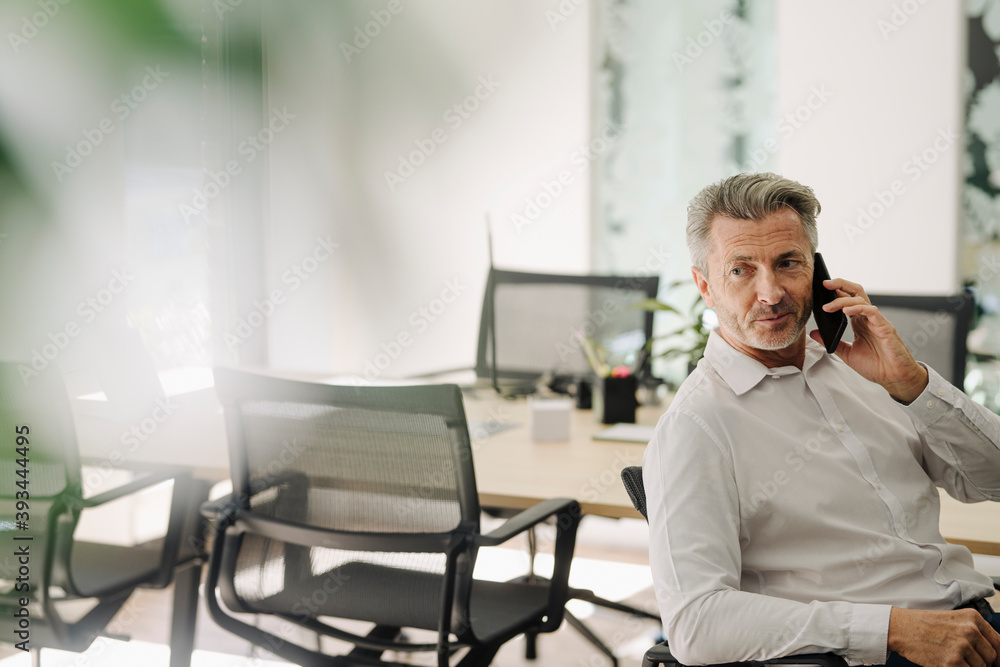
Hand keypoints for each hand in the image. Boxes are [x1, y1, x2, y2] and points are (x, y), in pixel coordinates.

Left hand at [808, 278, 927, 402]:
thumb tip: (814, 333)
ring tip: (827, 307)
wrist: (893, 378)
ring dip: (842, 300)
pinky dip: (858, 308)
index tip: (819, 289)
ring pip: (861, 299)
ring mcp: (877, 321)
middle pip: (855, 292)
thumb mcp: (847, 354)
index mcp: (859, 322)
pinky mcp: (885, 327)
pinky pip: (871, 311)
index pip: (847, 299)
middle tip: (824, 283)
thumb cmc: (876, 365)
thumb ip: (832, 342)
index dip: (834, 292)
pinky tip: (846, 311)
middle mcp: (867, 318)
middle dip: (840, 284)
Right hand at [888, 607, 999, 666]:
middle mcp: (970, 631)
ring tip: (951, 657)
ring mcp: (961, 647)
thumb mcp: (954, 619)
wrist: (902, 628)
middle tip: (964, 658)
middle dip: (980, 661)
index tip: (997, 663)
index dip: (999, 656)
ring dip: (968, 666)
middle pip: (990, 657)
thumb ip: (975, 632)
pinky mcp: (951, 662)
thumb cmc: (924, 623)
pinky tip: (945, 662)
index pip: (999, 642)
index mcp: (972, 618)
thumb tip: (994, 654)